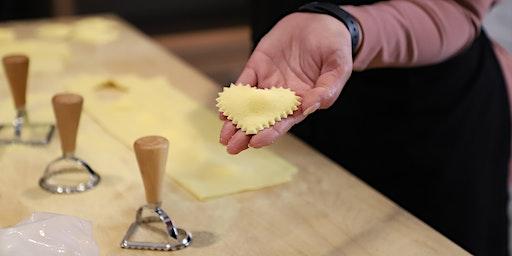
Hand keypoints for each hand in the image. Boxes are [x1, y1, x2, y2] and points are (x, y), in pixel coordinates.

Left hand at [219, 12, 352, 153]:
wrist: (321, 21)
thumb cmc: (335, 46)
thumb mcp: (340, 67)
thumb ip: (328, 89)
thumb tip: (309, 107)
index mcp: (303, 101)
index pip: (283, 122)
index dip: (270, 133)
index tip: (256, 142)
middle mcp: (282, 96)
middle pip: (262, 119)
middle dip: (246, 134)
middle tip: (231, 147)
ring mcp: (269, 81)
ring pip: (249, 106)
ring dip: (235, 121)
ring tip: (224, 136)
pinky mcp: (258, 66)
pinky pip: (244, 83)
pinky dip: (234, 96)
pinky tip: (224, 110)